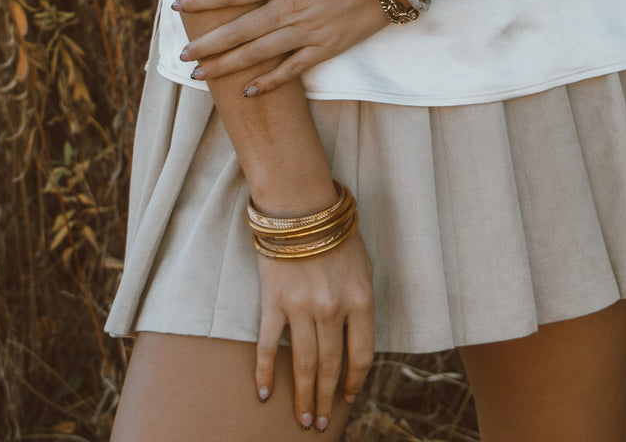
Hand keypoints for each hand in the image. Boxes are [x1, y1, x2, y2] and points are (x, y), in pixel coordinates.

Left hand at [174, 0, 386, 93]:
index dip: (203, 0)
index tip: (178, 6)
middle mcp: (290, 8)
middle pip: (240, 29)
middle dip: (208, 43)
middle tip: (183, 54)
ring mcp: (308, 31)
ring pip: (259, 53)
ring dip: (228, 65)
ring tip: (202, 75)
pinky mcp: (327, 47)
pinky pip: (293, 69)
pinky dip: (270, 81)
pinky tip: (249, 90)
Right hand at [255, 228, 374, 424]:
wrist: (300, 205)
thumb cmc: (335, 232)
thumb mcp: (362, 265)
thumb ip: (359, 302)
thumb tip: (354, 340)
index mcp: (361, 299)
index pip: (361, 354)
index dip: (354, 380)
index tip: (347, 398)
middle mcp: (333, 308)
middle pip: (330, 366)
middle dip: (326, 399)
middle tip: (319, 424)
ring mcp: (302, 307)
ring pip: (303, 363)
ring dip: (302, 395)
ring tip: (301, 418)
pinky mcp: (274, 302)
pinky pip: (269, 345)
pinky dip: (265, 372)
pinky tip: (263, 393)